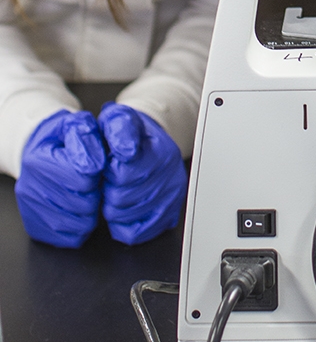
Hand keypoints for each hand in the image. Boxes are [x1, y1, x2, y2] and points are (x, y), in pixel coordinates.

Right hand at [15, 109, 105, 247]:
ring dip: (92, 209)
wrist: (37, 153)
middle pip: (83, 202)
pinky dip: (83, 226)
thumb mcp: (74, 124)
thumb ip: (88, 133)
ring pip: (80, 224)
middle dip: (96, 190)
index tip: (98, 163)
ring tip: (88, 193)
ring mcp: (31, 211)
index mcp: (38, 160)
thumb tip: (100, 159)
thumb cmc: (61, 138)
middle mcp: (29, 188)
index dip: (99, 168)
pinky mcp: (36, 229)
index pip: (84, 175)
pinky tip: (81, 209)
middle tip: (94, 180)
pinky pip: (72, 238)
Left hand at [98, 103, 187, 244]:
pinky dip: (122, 225)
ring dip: (113, 208)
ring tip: (116, 191)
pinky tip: (123, 209)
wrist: (150, 141)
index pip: (121, 173)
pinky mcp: (170, 214)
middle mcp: (170, 173)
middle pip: (121, 198)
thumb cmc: (128, 133)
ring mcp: (172, 193)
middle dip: (107, 190)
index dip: (106, 171)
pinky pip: (135, 233)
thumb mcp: (116, 119)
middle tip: (111, 179)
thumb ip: (117, 129)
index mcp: (158, 148)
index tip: (109, 162)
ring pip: (126, 217)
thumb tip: (127, 152)